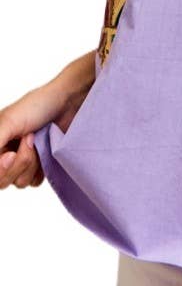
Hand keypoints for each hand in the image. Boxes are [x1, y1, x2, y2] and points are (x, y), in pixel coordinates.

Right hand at [0, 51, 95, 190]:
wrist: (70, 102)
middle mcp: (5, 153)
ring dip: (31, 163)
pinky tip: (47, 151)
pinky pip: (34, 182)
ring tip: (40, 141)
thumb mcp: (8, 120)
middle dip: (19, 161)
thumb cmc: (39, 105)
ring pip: (19, 182)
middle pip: (2, 181)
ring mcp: (23, 161)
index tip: (11, 155)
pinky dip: (41, 169)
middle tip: (30, 138)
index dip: (0, 168)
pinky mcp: (40, 166)